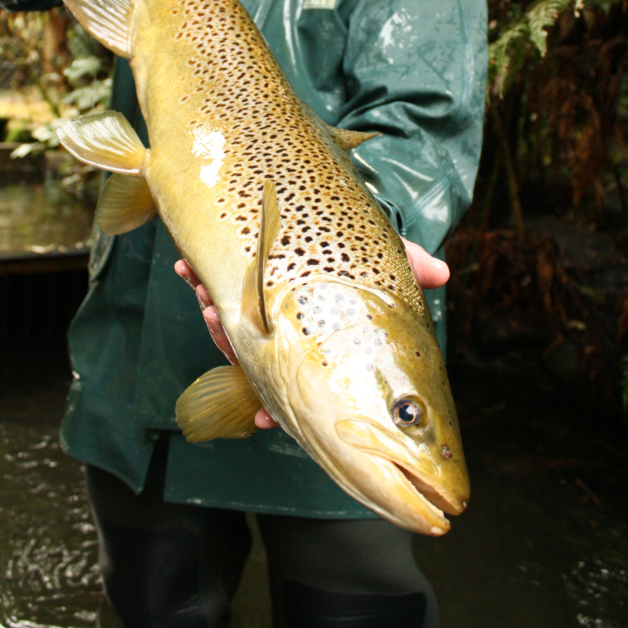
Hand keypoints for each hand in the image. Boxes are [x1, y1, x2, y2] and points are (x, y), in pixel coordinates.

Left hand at [174, 242, 448, 431]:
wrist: (321, 207)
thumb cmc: (357, 247)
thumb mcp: (383, 256)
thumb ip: (408, 264)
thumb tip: (441, 273)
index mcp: (314, 339)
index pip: (294, 382)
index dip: (275, 406)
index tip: (263, 419)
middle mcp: (283, 330)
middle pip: (251, 355)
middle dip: (232, 345)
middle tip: (218, 320)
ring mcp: (255, 306)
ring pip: (226, 326)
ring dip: (210, 314)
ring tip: (205, 293)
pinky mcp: (233, 278)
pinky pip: (209, 284)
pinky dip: (196, 275)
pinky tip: (186, 267)